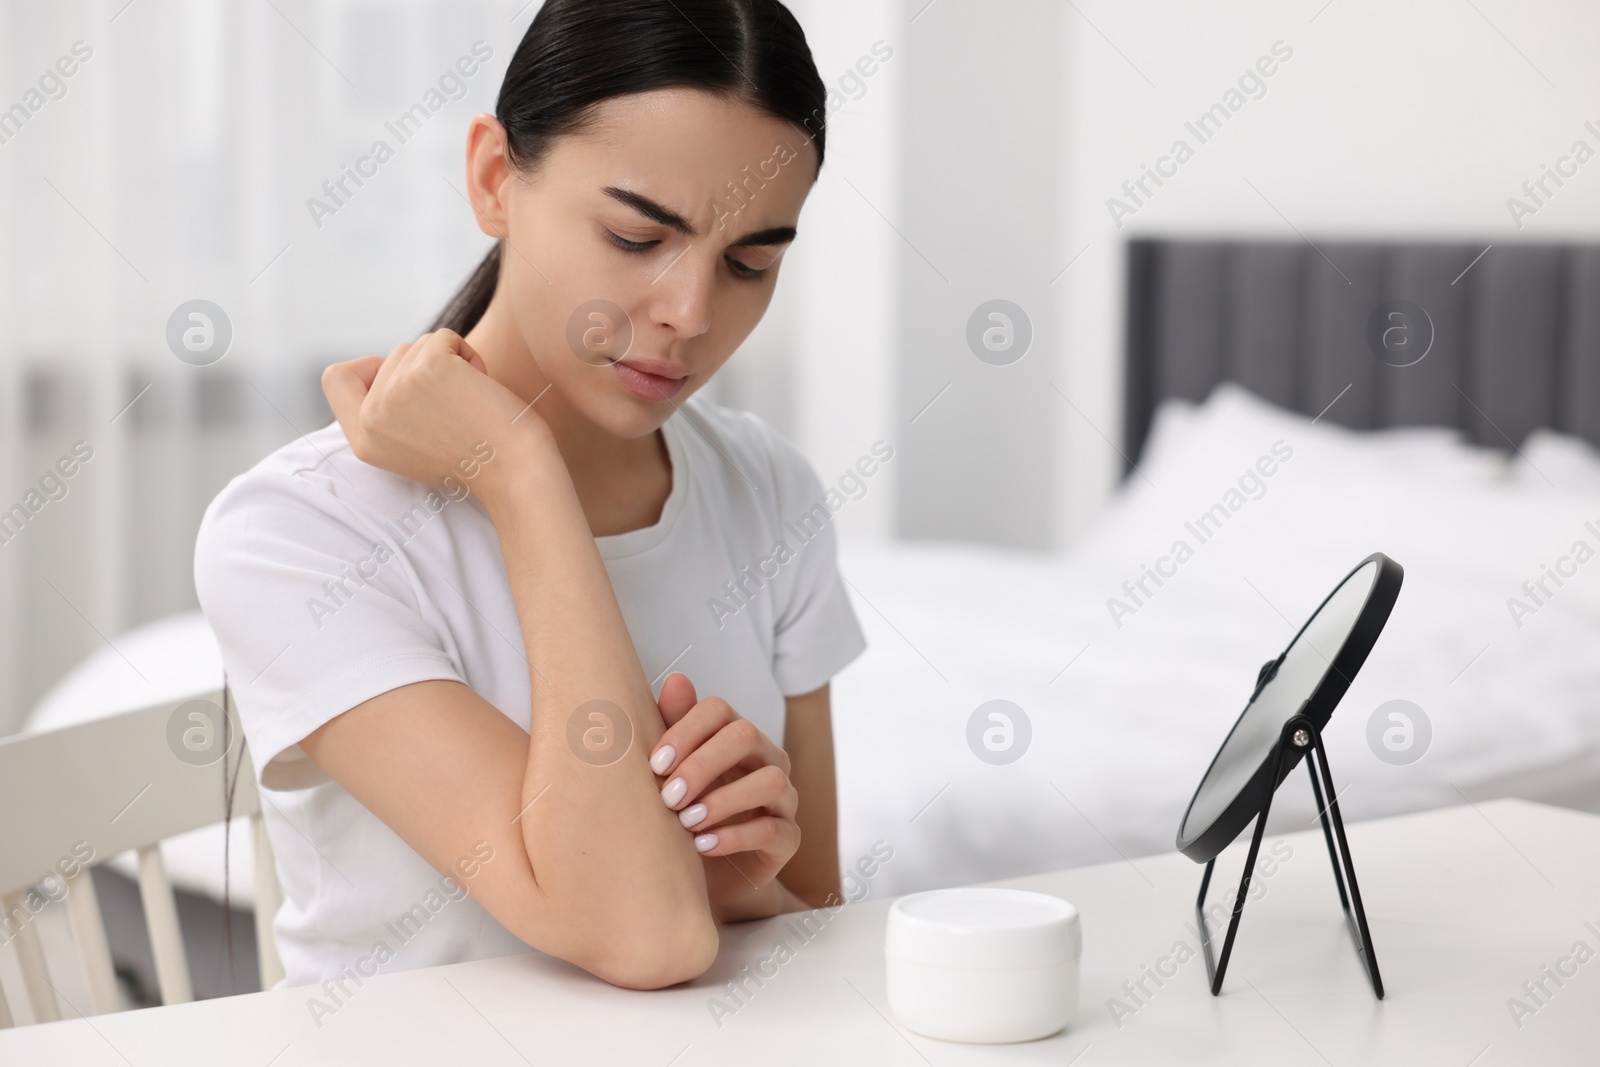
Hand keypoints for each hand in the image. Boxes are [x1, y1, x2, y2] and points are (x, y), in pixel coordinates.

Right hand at [321, 330, 546, 502]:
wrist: (515, 471)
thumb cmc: (477, 459)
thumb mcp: (413, 446)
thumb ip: (389, 412)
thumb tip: (388, 367)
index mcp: (364, 441)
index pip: (335, 379)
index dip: (368, 369)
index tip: (404, 381)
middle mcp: (372, 417)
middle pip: (389, 358)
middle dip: (426, 370)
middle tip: (454, 406)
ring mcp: (396, 390)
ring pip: (417, 346)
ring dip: (449, 363)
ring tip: (469, 401)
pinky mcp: (426, 368)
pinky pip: (443, 337)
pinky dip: (467, 354)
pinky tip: (481, 386)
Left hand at [649, 673, 799, 919]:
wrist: (698, 876)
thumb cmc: (682, 815)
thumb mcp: (670, 774)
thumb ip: (672, 727)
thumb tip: (677, 679)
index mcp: (735, 737)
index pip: (719, 710)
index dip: (686, 730)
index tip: (654, 765)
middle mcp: (766, 760)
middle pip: (746, 736)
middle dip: (703, 764)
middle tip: (668, 796)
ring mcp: (783, 799)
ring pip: (770, 781)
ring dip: (723, 800)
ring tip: (686, 822)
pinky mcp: (787, 840)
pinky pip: (773, 830)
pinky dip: (735, 837)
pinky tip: (702, 846)